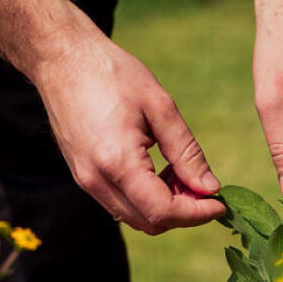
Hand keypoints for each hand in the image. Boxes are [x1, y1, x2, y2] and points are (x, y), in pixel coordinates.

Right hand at [33, 29, 225, 234]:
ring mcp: (86, 181)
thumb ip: (186, 152)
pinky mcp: (83, 176)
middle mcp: (97, 180)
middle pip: (150, 223)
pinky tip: (158, 172)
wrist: (62, 58)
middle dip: (183, 213)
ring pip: (135, 217)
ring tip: (180, 174)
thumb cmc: (112, 73)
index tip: (220, 203)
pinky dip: (146, 199)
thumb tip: (209, 187)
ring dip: (165, 207)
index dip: (197, 214)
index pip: (163, 211)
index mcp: (117, 162)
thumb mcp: (160, 106)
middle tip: (203, 186)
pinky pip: (120, 204)